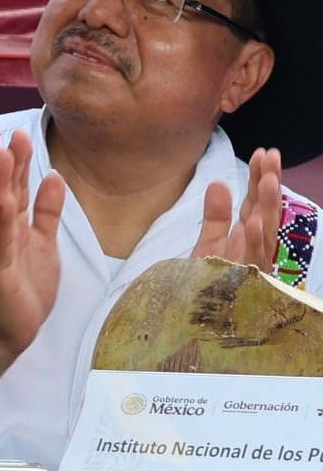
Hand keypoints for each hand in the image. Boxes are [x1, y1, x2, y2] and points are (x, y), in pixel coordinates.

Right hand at [0, 129, 65, 359]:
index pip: (16, 188)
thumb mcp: (44, 242)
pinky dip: (3, 223)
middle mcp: (0, 232)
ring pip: (0, 212)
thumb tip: (55, 176)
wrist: (14, 328)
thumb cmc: (27, 286)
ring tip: (5, 158)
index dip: (19, 163)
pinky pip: (1, 244)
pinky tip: (6, 204)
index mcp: (12, 225)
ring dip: (2, 184)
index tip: (23, 135)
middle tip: (16, 136)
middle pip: (6, 193)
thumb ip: (47, 211)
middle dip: (11, 165)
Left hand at [193, 147, 281, 271]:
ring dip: (266, 206)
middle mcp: (255, 248)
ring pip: (264, 233)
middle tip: (272, 156)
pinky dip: (252, 241)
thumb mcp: (210, 243)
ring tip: (268, 180)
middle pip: (265, 212)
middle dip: (270, 185)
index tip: (264, 153)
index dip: (261, 179)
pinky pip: (250, 261)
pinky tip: (251, 222)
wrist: (197, 317)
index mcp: (247, 237)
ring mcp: (253, 265)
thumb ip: (215, 215)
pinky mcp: (246, 282)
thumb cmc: (209, 281)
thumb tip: (219, 181)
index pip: (256, 203)